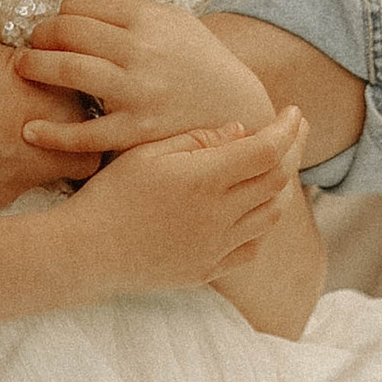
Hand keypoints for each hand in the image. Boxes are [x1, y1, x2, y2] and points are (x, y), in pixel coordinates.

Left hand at [17, 0, 274, 159]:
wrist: (239, 110)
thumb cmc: (200, 63)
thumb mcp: (176, 22)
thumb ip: (133, 10)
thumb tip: (82, 4)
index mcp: (150, 18)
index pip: (83, 4)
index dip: (61, 11)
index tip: (57, 22)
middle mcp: (142, 50)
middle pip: (69, 31)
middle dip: (42, 33)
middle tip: (33, 41)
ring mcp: (137, 92)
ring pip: (69, 70)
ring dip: (35, 66)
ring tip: (22, 68)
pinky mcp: (136, 132)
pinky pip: (83, 133)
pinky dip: (51, 133)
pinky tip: (30, 129)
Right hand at [66, 108, 308, 299]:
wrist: (86, 251)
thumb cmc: (111, 193)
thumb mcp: (149, 151)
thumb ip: (198, 139)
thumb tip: (240, 131)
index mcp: (204, 180)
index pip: (267, 151)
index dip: (287, 129)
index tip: (294, 111)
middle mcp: (218, 216)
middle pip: (277, 181)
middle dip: (294, 150)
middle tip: (296, 130)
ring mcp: (215, 247)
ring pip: (271, 215)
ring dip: (282, 187)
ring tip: (279, 165)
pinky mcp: (207, 270)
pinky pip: (251, 247)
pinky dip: (262, 223)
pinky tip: (255, 207)